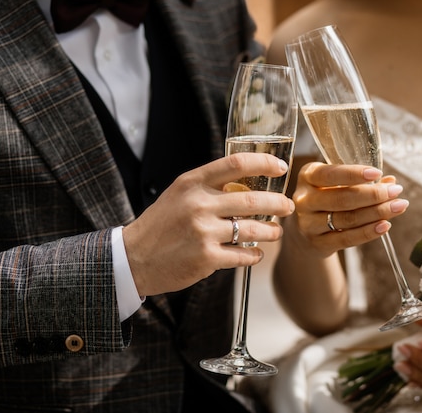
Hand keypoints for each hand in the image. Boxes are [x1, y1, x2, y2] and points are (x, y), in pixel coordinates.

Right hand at [123, 153, 294, 295]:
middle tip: (287, 206)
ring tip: (276, 232)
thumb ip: (208, 186)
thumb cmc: (161, 224)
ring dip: (271, 232)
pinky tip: (256, 253)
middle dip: (277, 204)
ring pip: (252, 230)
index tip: (280, 167)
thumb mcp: (179, 194)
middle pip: (252, 200)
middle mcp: (199, 204)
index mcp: (192, 182)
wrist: (134, 257)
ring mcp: (203, 232)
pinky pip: (243, 255)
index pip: (236, 164)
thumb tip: (247, 183)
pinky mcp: (206, 258)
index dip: (264, 163)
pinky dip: (254, 255)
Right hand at [292, 162, 408, 256]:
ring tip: (398, 206)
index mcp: (308, 176)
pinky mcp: (317, 243)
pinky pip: (347, 239)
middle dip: (373, 195)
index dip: (354, 174)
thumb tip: (390, 181)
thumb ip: (361, 180)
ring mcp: (308, 223)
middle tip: (396, 192)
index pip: (330, 174)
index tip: (377, 173)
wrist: (306, 229)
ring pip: (347, 219)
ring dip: (377, 213)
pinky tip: (385, 225)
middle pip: (342, 199)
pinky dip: (368, 232)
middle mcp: (304, 200)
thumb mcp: (336, 182)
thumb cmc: (326, 197)